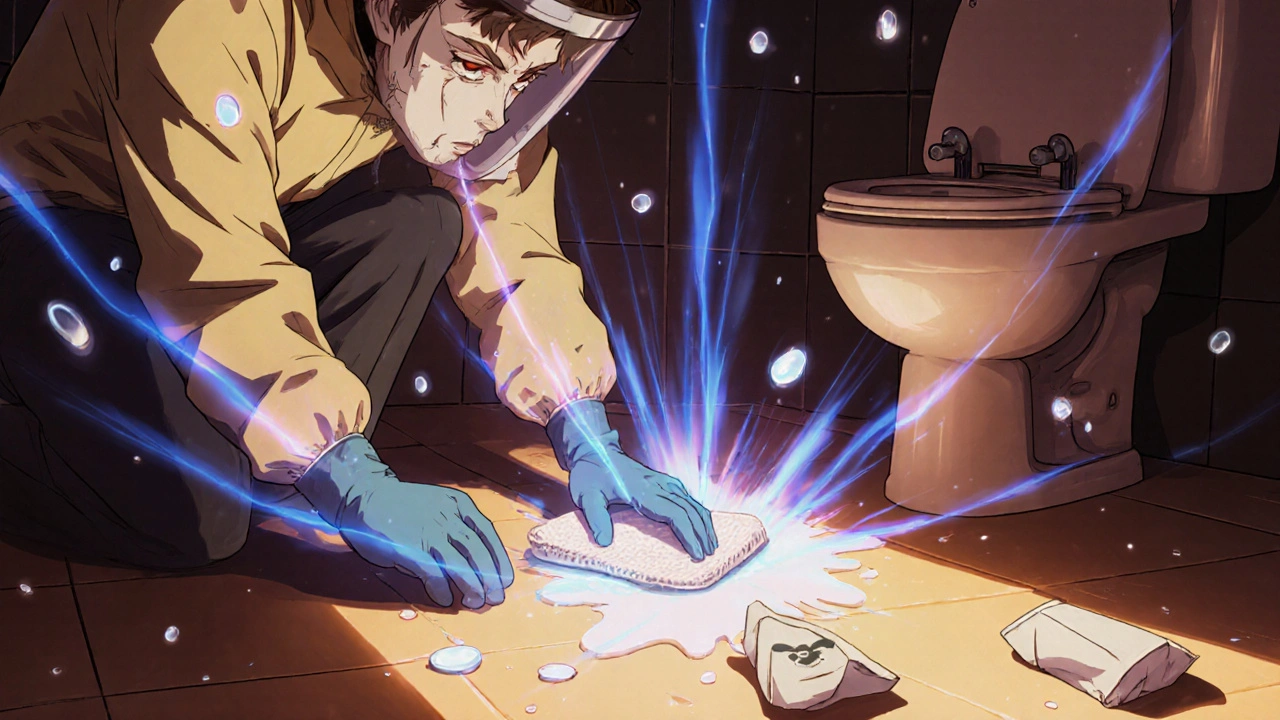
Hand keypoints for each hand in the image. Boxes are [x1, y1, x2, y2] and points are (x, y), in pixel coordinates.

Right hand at [295, 435, 513, 608]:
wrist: (364, 496)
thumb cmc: (403, 506)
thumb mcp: (437, 506)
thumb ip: (455, 528)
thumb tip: (473, 562)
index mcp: (458, 505)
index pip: (487, 534)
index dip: (499, 560)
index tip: (505, 579)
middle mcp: (448, 517)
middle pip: (477, 552)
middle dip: (490, 578)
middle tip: (495, 598)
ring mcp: (429, 532)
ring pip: (460, 564)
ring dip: (471, 586)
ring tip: (475, 603)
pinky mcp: (410, 548)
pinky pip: (432, 573)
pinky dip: (441, 588)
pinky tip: (444, 599)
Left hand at [547, 399, 717, 559]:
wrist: (594, 449)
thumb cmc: (590, 474)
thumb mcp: (586, 496)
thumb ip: (595, 518)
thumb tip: (604, 543)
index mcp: (643, 490)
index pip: (675, 514)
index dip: (689, 534)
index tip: (697, 553)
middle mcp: (658, 484)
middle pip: (689, 510)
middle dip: (702, 533)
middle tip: (708, 555)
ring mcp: (662, 481)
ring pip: (692, 502)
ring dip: (704, 523)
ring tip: (711, 543)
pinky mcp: (663, 481)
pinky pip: (687, 497)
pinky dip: (698, 512)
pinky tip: (702, 523)